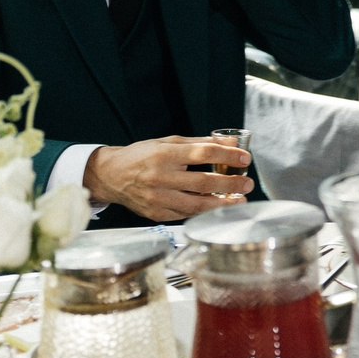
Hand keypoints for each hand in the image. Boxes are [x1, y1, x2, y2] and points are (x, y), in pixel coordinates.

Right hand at [84, 136, 253, 221]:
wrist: (110, 176)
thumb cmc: (141, 156)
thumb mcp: (168, 142)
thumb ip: (199, 144)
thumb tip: (230, 144)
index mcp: (164, 155)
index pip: (203, 154)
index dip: (228, 156)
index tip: (245, 158)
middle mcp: (160, 178)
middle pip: (203, 183)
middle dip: (231, 184)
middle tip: (247, 183)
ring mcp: (157, 199)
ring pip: (197, 205)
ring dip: (222, 204)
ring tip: (239, 200)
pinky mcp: (156, 214)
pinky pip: (186, 215)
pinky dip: (204, 212)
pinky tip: (218, 208)